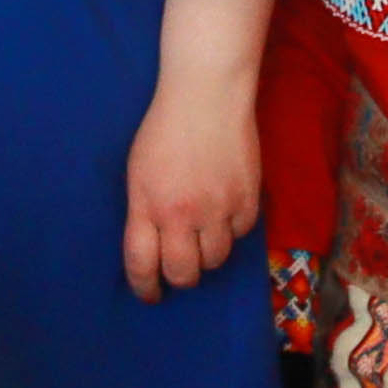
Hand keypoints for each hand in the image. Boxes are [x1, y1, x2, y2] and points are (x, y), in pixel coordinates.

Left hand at [122, 0, 280, 301]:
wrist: (207, 95)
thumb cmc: (165, 130)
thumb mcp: (139, 173)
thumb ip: (144, 214)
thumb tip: (153, 252)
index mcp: (148, 206)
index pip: (142, 265)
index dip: (145, 288)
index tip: (150, 293)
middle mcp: (182, 214)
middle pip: (184, 273)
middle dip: (181, 276)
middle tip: (181, 265)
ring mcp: (218, 208)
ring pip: (216, 259)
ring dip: (208, 253)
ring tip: (205, 234)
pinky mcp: (248, 199)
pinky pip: (241, 234)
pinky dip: (232, 228)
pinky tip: (225, 209)